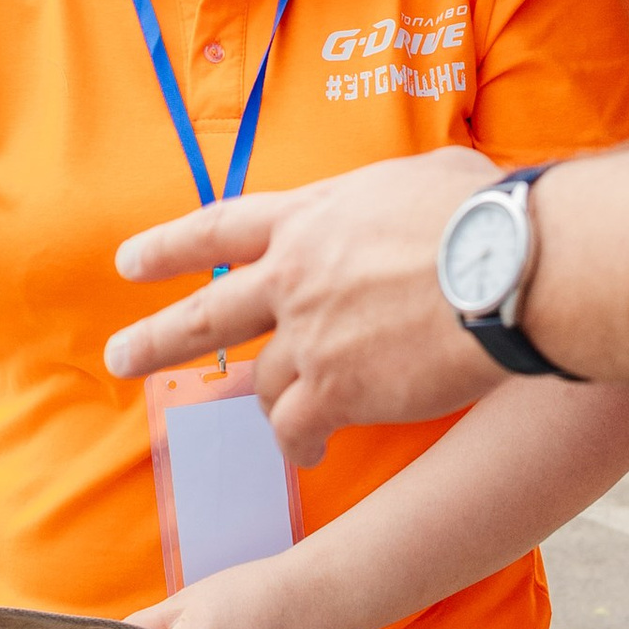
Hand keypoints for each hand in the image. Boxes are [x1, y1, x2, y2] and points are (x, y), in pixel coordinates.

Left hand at [105, 149, 505, 463]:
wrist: (508, 266)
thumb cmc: (487, 214)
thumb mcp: (425, 176)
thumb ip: (391, 199)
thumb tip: (413, 200)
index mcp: (311, 217)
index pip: (222, 228)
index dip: (172, 246)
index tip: (130, 261)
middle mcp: (294, 275)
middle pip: (206, 314)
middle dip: (156, 339)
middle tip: (120, 358)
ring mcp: (309, 334)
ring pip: (262, 383)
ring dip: (271, 407)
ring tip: (286, 429)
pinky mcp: (336, 388)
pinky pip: (298, 428)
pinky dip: (299, 444)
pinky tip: (311, 452)